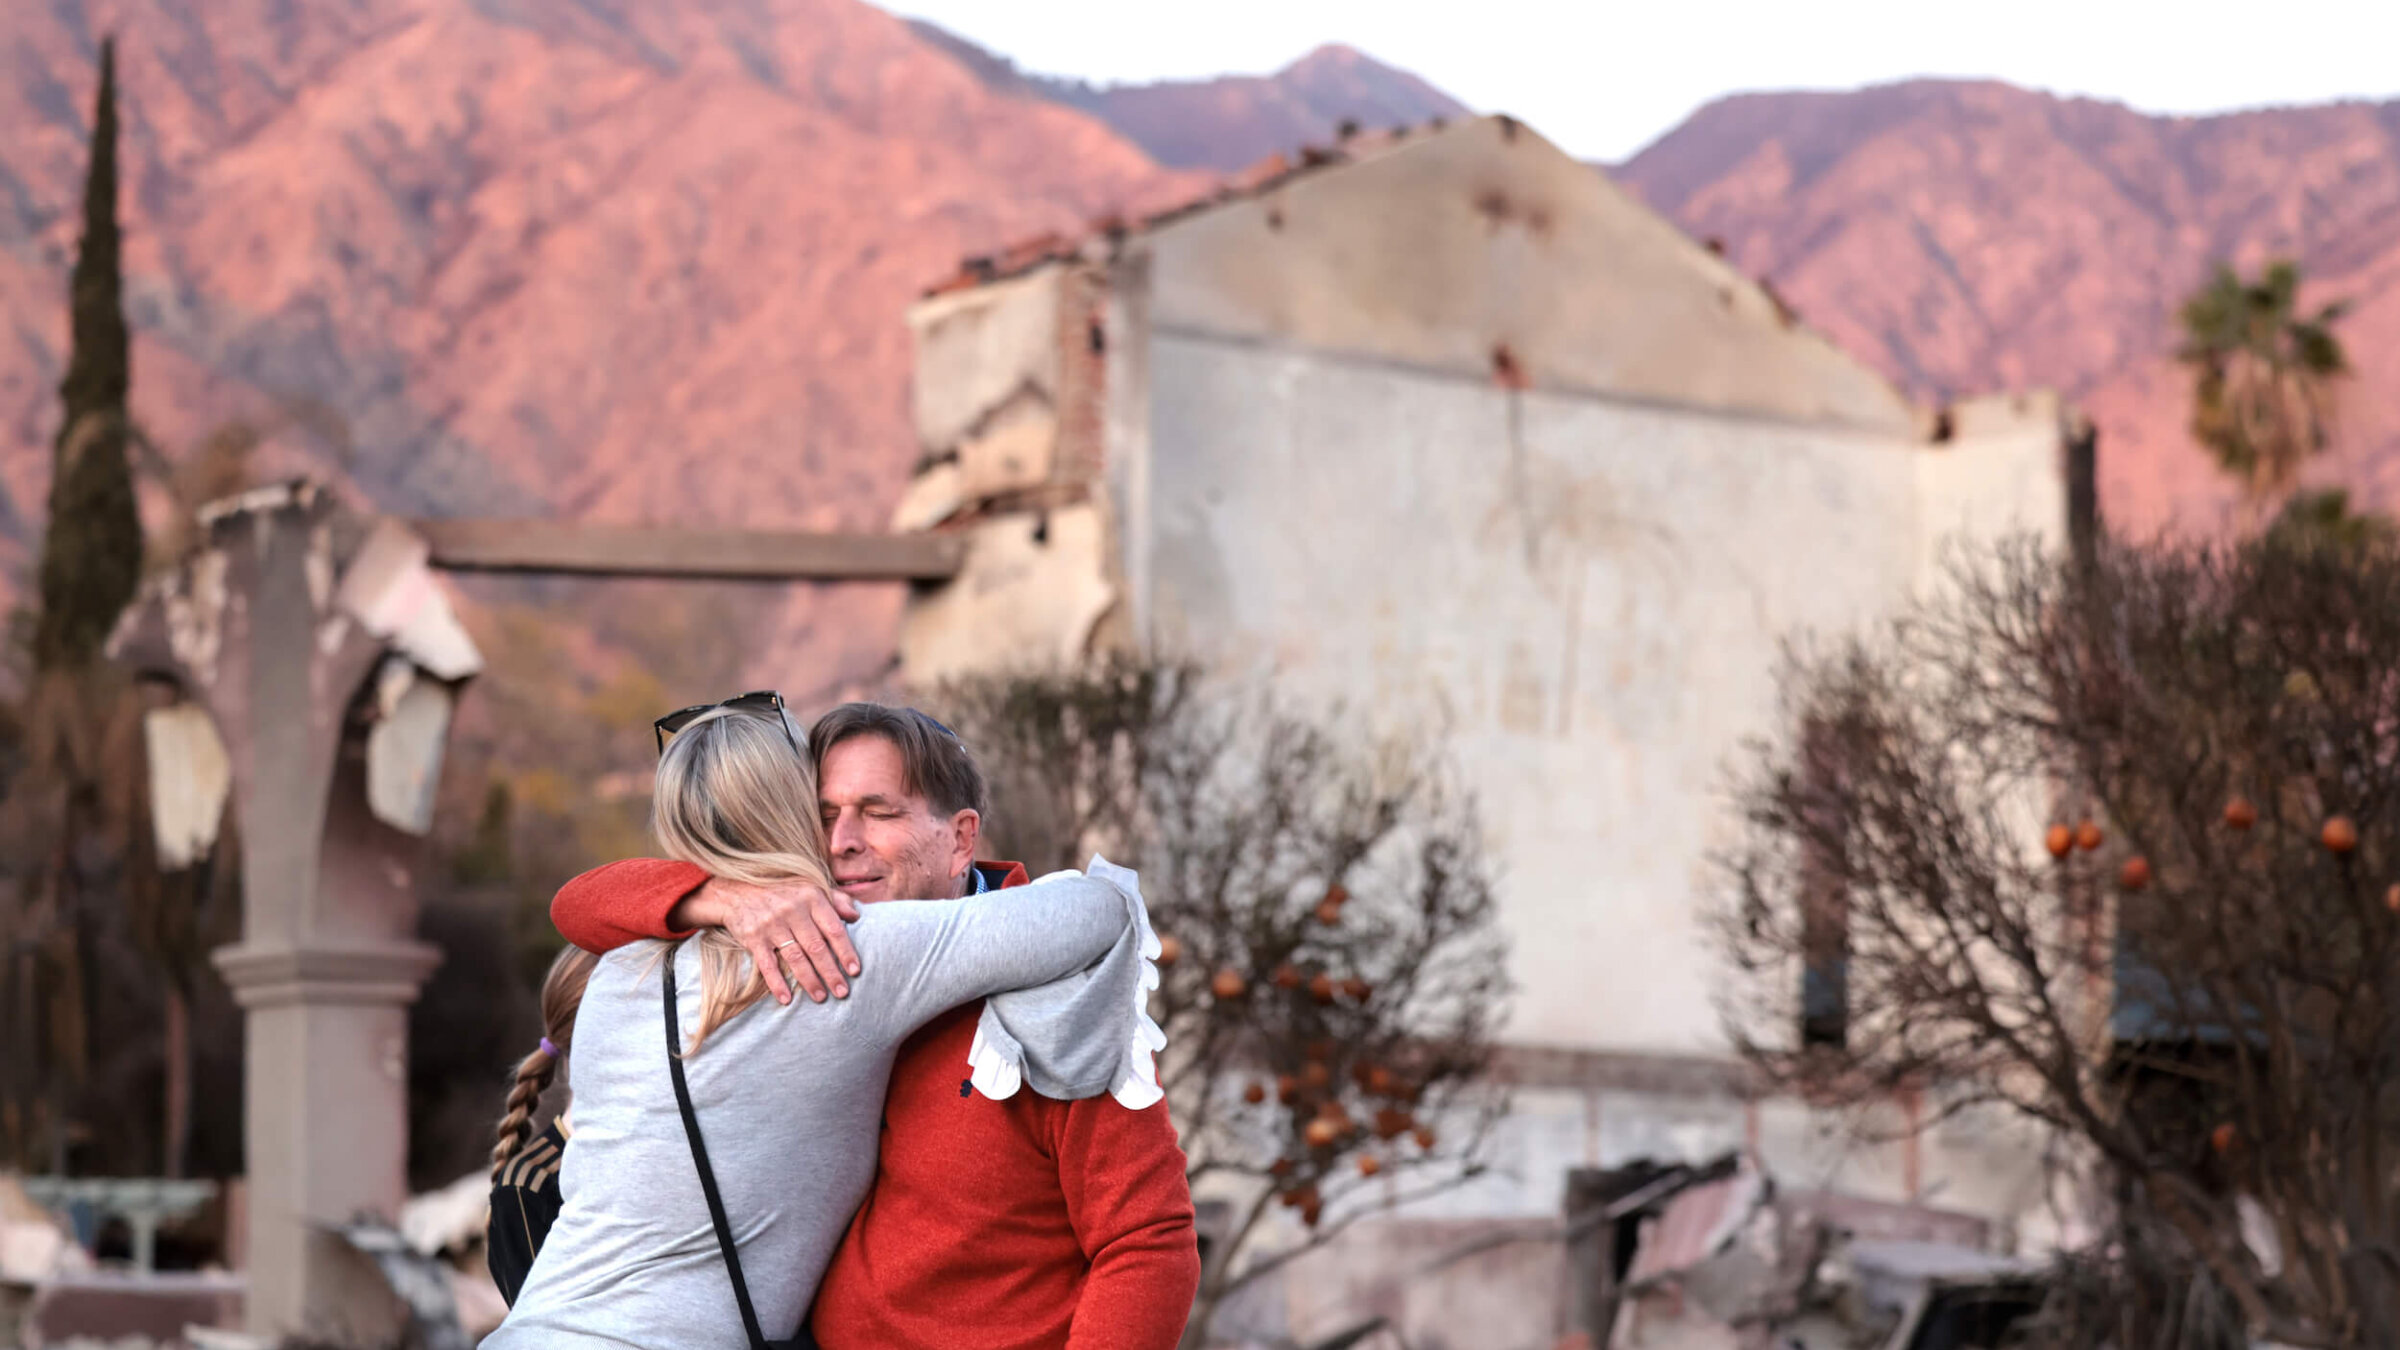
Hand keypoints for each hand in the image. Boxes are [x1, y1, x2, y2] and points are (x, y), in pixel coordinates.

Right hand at [689, 877, 860, 1004]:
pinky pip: (767, 964)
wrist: (737, 891)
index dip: (846, 951)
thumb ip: (836, 900)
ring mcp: (772, 925)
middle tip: (842, 992)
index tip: (855, 971)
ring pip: (795, 957)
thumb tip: (856, 917)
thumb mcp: (810, 887)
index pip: (833, 929)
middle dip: (831, 972)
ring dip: (809, 980)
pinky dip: (776, 983)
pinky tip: (786, 998)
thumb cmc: (782, 891)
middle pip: (816, 947)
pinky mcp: (754, 938)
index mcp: (811, 898)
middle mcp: (793, 911)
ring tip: (821, 997)